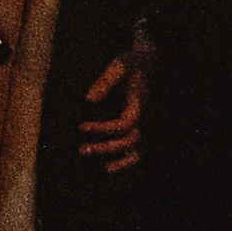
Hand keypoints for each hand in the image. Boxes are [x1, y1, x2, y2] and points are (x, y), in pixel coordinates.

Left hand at [76, 30, 153, 176]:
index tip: (81, 127)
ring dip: (119, 161)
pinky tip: (108, 167)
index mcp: (140, 104)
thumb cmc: (132, 64)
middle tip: (82, 149)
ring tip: (100, 167)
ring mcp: (146, 125)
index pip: (123, 124)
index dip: (103, 129)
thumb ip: (104, 82)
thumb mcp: (118, 67)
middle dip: (106, 147)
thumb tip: (88, 100)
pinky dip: (127, 162)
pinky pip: (138, 152)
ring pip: (139, 153)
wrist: (150, 63)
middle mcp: (146, 118)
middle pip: (129, 141)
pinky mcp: (142, 129)